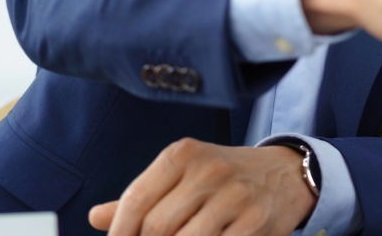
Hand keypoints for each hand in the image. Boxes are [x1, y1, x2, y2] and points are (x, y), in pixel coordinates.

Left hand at [88, 140, 311, 235]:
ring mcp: (235, 195)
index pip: (135, 200)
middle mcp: (209, 169)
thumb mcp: (184, 176)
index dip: (119, 234)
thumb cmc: (225, 179)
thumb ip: (143, 198)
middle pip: (156, 226)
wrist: (285, 174)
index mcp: (183, 154)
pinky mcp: (255, 220)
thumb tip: (96, 217)